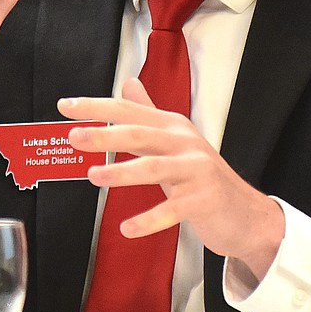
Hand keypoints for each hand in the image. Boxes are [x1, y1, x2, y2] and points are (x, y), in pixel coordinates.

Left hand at [59, 78, 284, 280]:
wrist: (245, 212)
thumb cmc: (202, 176)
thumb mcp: (176, 140)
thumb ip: (149, 114)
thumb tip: (128, 83)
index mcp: (173, 126)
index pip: (130, 111)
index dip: (96, 107)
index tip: (65, 106)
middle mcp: (185, 143)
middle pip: (141, 133)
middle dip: (105, 134)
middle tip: (74, 137)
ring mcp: (196, 171)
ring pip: (155, 167)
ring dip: (122, 172)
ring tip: (94, 176)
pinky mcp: (204, 200)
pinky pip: (172, 210)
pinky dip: (149, 219)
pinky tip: (127, 228)